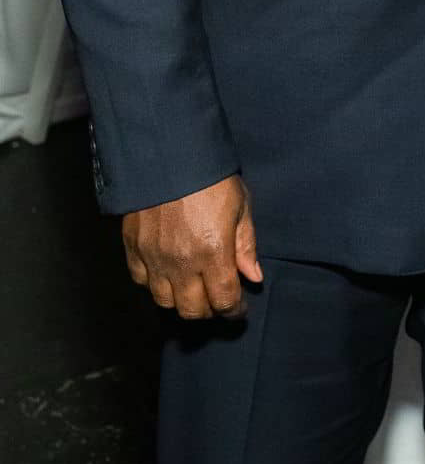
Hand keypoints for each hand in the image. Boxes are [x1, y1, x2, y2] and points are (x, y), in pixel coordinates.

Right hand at [122, 174, 261, 319]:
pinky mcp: (133, 248)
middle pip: (192, 310)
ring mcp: (153, 257)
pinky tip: (166, 273)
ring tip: (193, 289)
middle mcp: (181, 262)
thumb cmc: (211, 177)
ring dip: (181, 301)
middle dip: (209, 310)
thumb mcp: (240, 205)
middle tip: (216, 300)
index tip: (238, 308)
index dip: (233, 310)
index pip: (223, 300)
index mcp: (213, 252)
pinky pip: (141, 281)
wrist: (168, 153)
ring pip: (165, 301)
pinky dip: (154, 284)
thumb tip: (254, 277)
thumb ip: (245, 245)